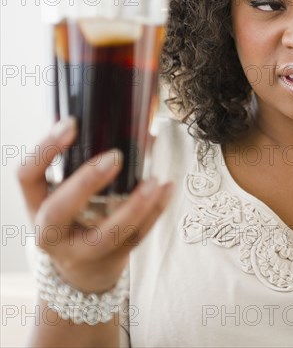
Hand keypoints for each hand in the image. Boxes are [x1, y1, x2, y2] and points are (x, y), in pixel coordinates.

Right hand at [18, 117, 173, 293]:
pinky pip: (135, 237)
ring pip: (106, 234)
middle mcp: (52, 231)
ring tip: (154, 181)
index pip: (28, 176)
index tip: (71, 124)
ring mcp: (82, 250)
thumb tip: (127, 121)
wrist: (85, 269)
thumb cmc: (76, 217)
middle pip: (59, 211)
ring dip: (134, 206)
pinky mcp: (112, 257)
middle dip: (86, 182)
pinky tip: (166, 189)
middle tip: (115, 157)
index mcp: (38, 205)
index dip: (45, 150)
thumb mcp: (66, 192)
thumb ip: (82, 161)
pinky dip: (154, 212)